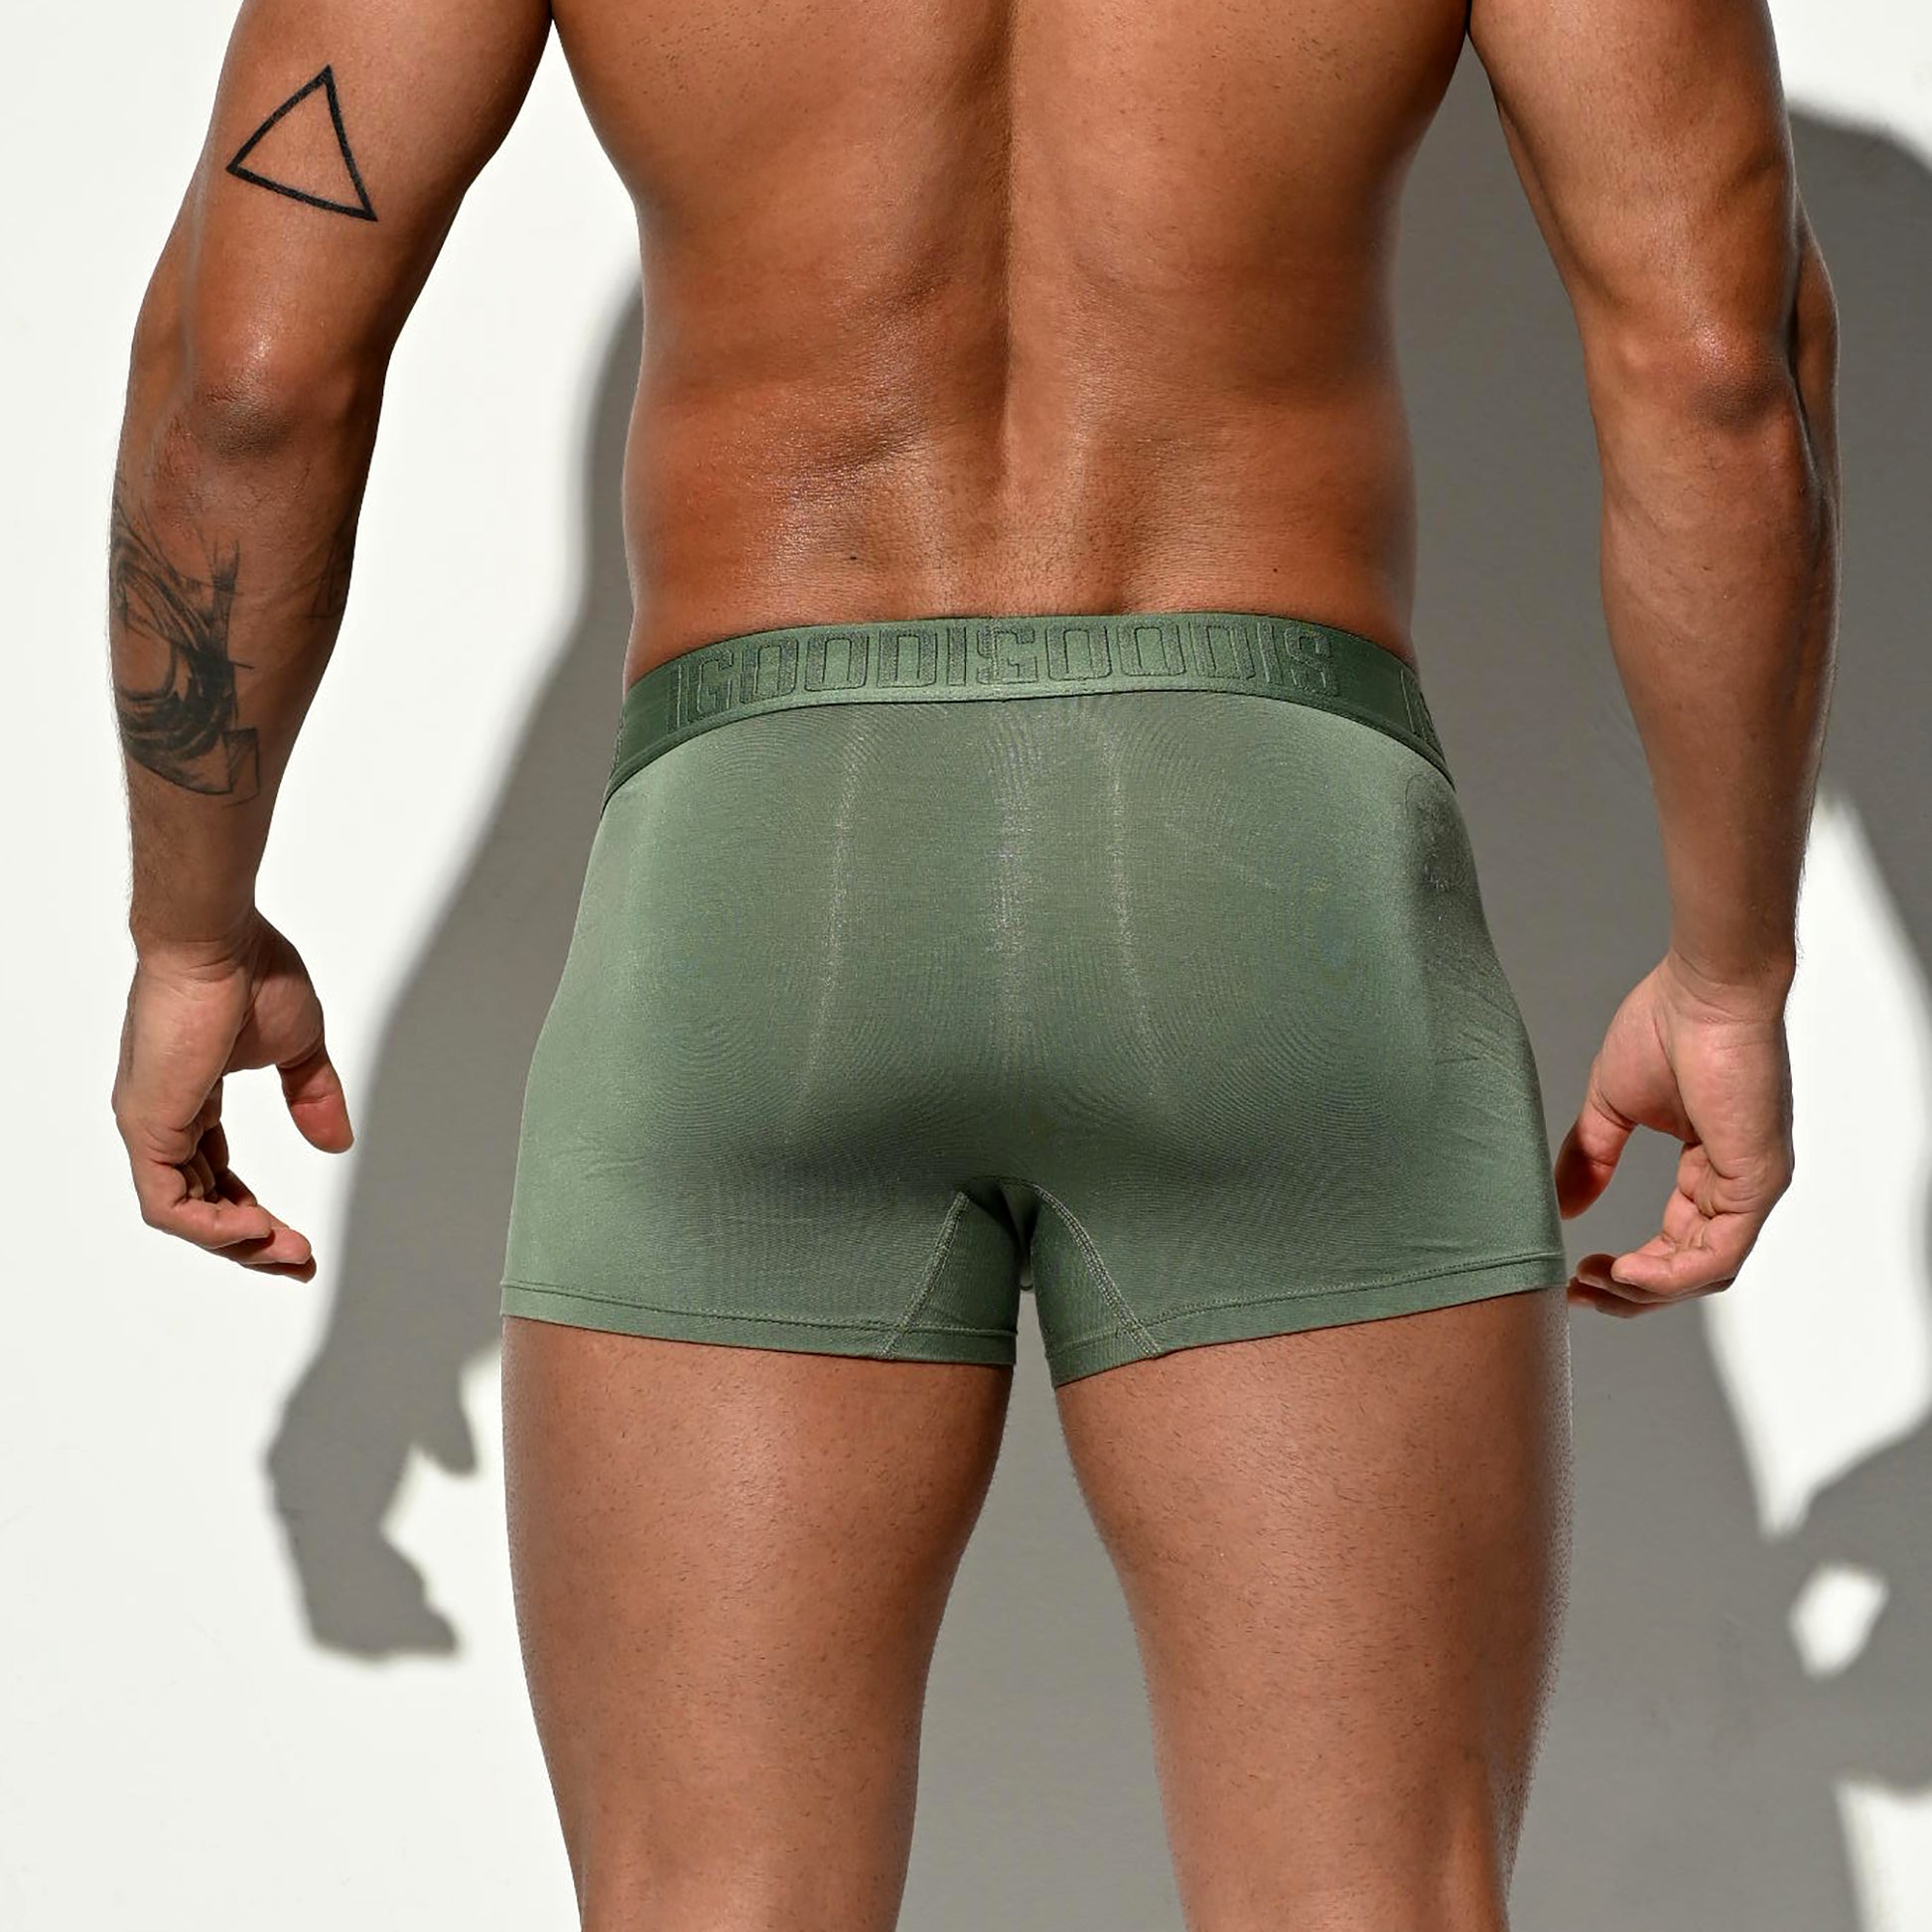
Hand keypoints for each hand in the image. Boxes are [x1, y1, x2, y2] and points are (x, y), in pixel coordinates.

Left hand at [112, 913, 353, 1279]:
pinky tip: (253, 1230)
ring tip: (286, 1252)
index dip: (255, 1209)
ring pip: (183, 1213)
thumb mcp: (298, 1047)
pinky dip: (211, 1226)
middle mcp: (162, 1116)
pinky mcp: (147, 1125)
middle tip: (298, 1262)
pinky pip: (168, 1204)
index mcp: (190, 1097)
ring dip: (238, 1242)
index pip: (214, 1173)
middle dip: (252, 1241)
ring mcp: (150, 1123)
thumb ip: (313, 1095)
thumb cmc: (248, 971)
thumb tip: (335, 1141)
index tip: (298, 1235)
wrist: (215, 941)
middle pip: (200, 1202)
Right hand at [1554, 949, 1794, 1315]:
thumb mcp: (1611, 1107)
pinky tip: (1626, 1273)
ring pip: (1705, 1271)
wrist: (1703, 988)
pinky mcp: (1757, 1180)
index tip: (1576, 1274)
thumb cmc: (1666, 1026)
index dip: (1626, 1270)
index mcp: (1710, 1167)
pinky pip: (1719, 1253)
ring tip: (1596, 1286)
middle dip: (1630, 1292)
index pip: (1675, 1243)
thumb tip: (1563, 1207)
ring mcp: (1752, 1185)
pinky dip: (1672, 1274)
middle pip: (1690, 1269)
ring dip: (1647, 1291)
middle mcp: (1737, 1184)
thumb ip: (1590, 1158)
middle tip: (1578, 1295)